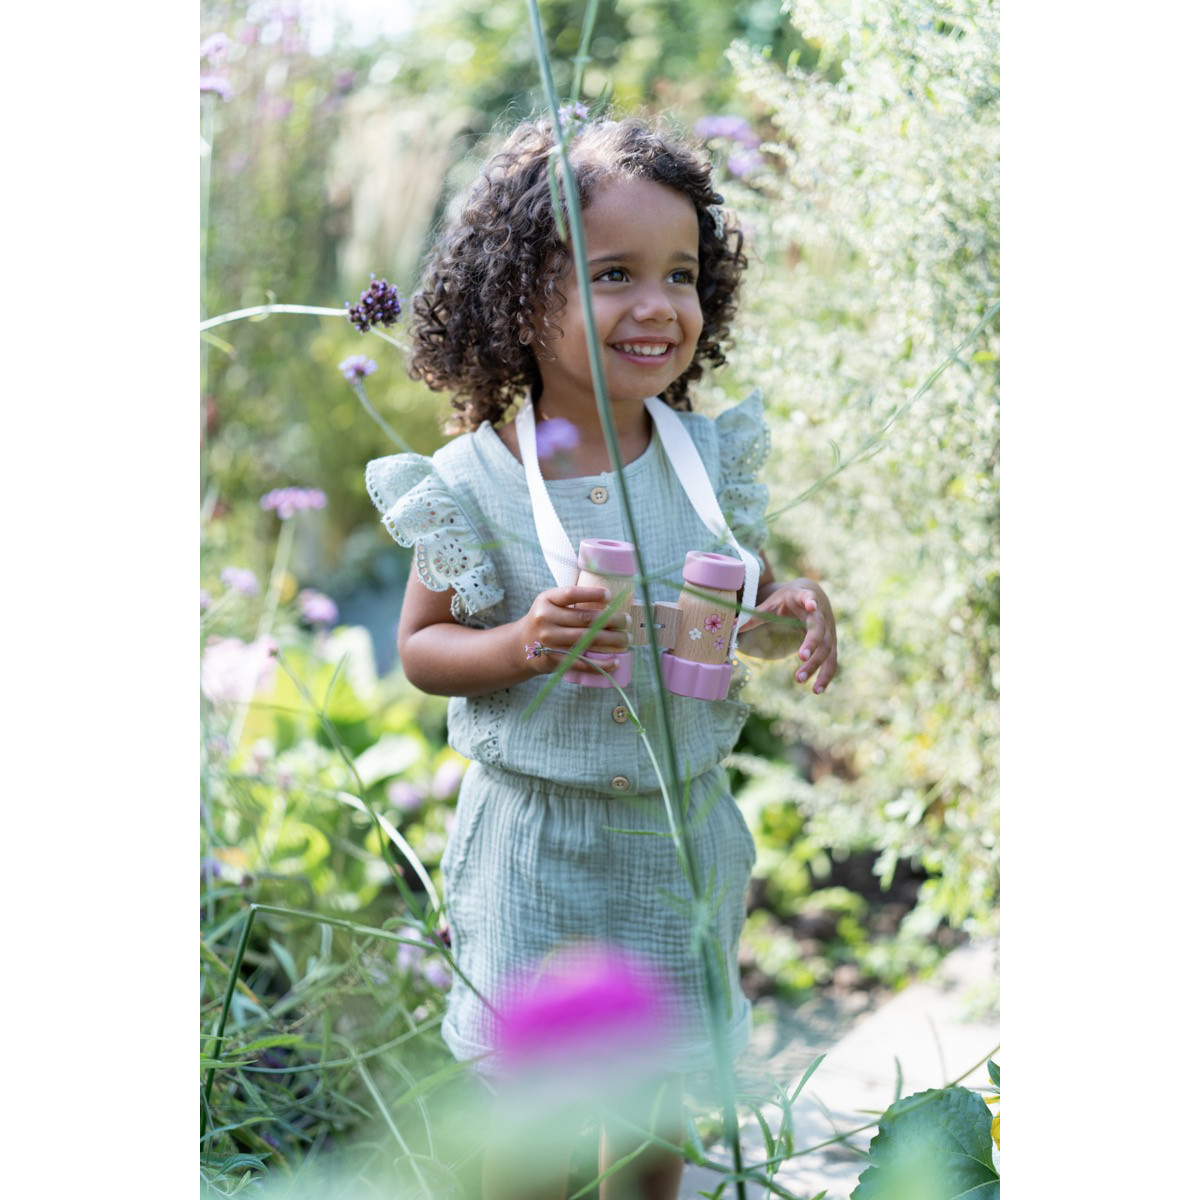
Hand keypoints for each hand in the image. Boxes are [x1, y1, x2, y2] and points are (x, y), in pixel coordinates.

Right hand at [516, 585, 631, 677]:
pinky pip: (581, 662)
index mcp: (546, 600)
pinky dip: (601, 663)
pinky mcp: (554, 660)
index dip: (592, 594)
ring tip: (626, 639)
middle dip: (611, 620)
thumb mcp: (549, 603)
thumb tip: (610, 600)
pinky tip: (616, 661)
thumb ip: (570, 600)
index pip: (571, 594)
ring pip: (586, 639)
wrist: (521, 646)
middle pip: (584, 619)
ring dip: (611, 640)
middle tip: (626, 620)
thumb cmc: (545, 620)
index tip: (610, 596)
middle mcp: (545, 619)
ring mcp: (549, 641)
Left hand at [740, 580, 837, 691]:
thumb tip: (731, 626)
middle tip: (801, 658)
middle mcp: (821, 615)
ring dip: (817, 665)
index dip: (811, 602)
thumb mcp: (771, 604)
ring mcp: (829, 630)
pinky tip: (817, 690)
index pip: (809, 598)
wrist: (813, 594)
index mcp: (805, 598)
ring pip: (828, 649)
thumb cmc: (788, 600)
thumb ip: (754, 616)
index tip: (811, 605)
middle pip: (820, 630)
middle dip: (812, 644)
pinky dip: (826, 675)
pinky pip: (831, 661)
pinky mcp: (831, 643)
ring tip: (800, 679)